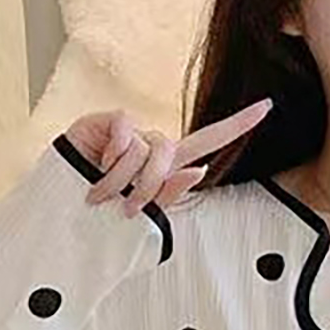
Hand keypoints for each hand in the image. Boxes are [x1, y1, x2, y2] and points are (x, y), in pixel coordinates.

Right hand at [65, 99, 273, 213]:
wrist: (60, 220)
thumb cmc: (101, 224)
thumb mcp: (143, 219)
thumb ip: (171, 195)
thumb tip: (201, 169)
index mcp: (167, 167)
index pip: (208, 142)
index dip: (237, 125)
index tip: (268, 105)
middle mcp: (151, 145)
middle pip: (172, 152)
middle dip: (151, 185)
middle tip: (127, 209)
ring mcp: (129, 132)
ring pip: (147, 148)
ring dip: (123, 180)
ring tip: (100, 196)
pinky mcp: (106, 122)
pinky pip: (125, 133)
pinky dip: (111, 160)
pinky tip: (93, 170)